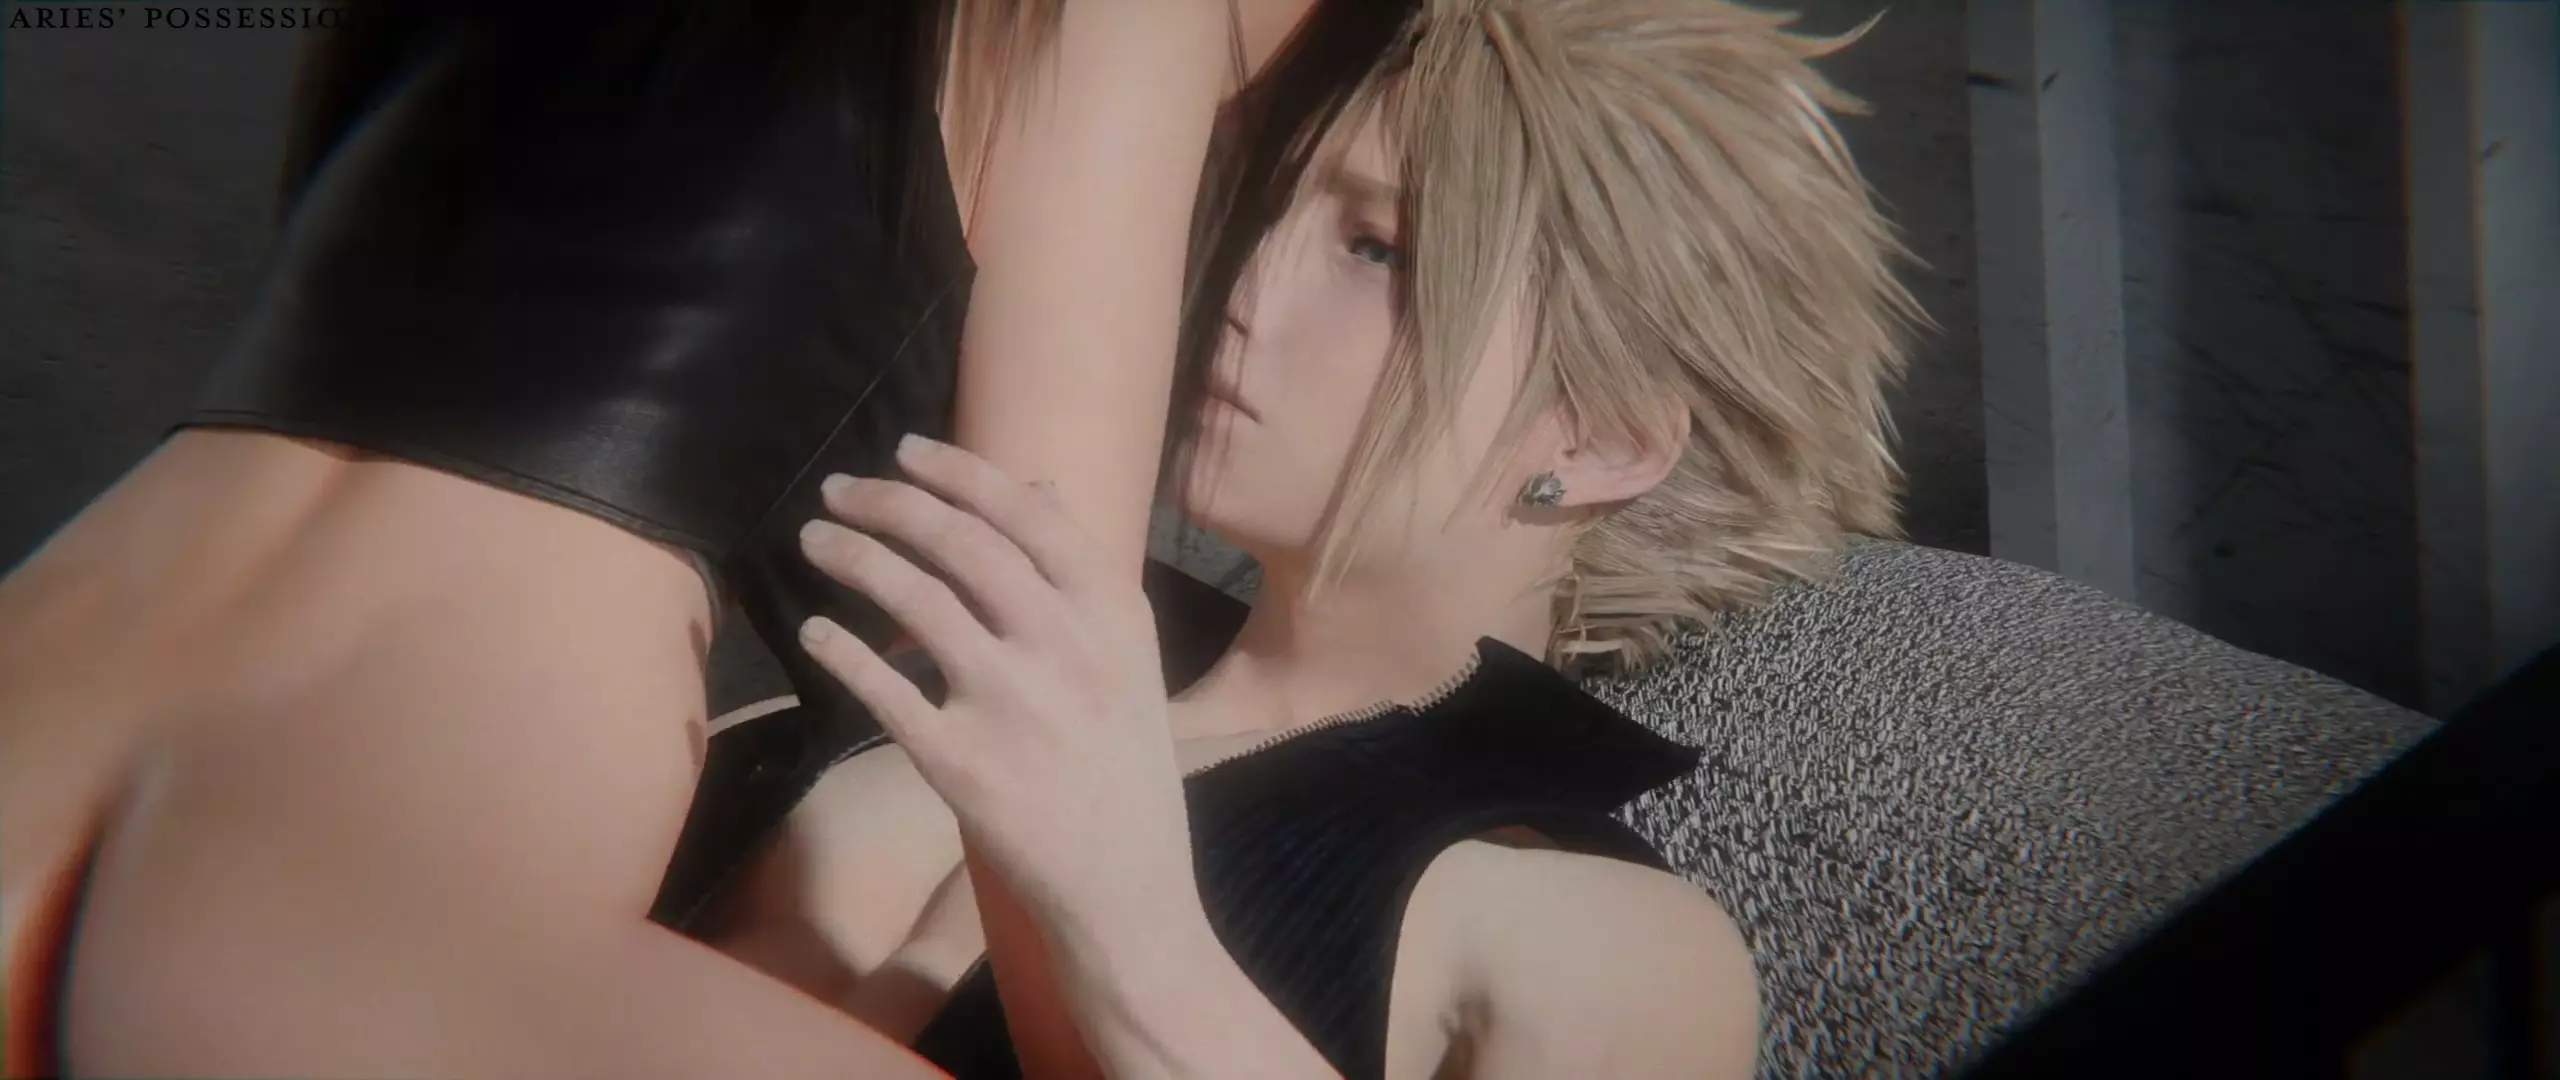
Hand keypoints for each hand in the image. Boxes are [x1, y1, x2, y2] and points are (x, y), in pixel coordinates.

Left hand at [791, 434, 1196, 937]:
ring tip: (814, 541)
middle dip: (889, 503)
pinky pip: (884, 690)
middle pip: (963, 544)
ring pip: (917, 601)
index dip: (960, 472)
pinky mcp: (959, 761)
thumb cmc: (1125, 765)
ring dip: (854, 558)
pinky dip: (842, 651)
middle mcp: (1064, 646)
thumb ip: (1084, 574)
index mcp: (1112, 615)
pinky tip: (816, 632)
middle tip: (840, 489)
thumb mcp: (1129, 659)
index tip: (907, 450)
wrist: (1125, 884)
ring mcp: (1010, 703)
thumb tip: (1042, 487)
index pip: (1028, 515)